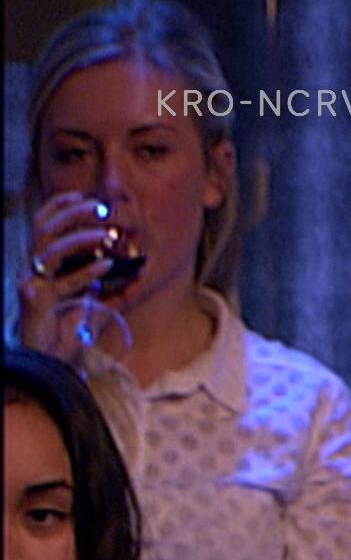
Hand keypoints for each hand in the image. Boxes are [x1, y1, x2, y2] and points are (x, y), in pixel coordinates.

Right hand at [17, 193, 119, 361]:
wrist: (44, 363)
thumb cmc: (59, 335)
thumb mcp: (78, 302)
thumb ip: (89, 285)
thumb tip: (109, 269)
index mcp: (40, 264)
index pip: (43, 224)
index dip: (60, 206)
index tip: (85, 196)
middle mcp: (32, 269)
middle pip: (45, 229)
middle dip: (73, 214)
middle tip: (101, 208)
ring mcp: (32, 283)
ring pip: (50, 249)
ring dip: (80, 238)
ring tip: (108, 236)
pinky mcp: (37, 302)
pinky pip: (62, 282)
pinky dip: (85, 272)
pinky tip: (105, 267)